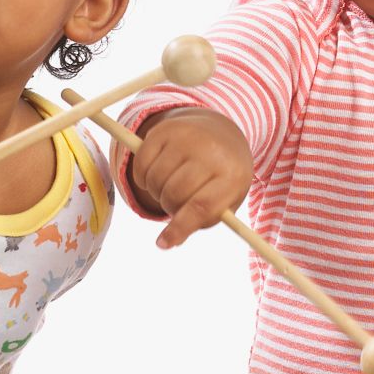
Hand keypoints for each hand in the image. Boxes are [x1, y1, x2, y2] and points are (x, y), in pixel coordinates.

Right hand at [129, 107, 253, 247]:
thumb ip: (201, 220)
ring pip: (155, 179)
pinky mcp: (166, 129)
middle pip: (174, 193)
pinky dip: (143, 177)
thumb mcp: (225, 199)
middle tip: (175, 205)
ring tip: (170, 186)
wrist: (222, 134)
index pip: (201, 206)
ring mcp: (187, 137)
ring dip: (156, 191)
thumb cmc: (223, 177)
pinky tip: (156, 173)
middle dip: (169, 207)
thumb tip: (170, 241)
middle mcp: (211, 152)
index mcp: (232, 175)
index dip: (179, 228)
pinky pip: (142, 163)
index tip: (162, 244)